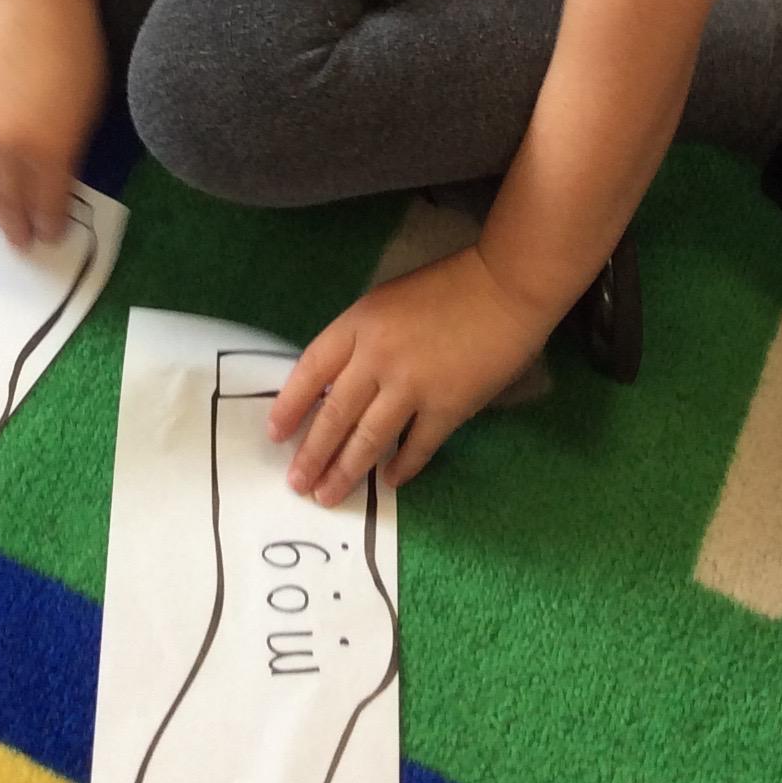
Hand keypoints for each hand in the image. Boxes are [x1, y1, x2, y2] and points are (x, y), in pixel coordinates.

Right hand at [0, 0, 104, 250]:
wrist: (32, 0)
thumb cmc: (75, 48)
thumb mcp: (89, 107)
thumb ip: (70, 150)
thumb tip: (57, 179)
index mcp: (46, 149)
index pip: (44, 205)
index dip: (47, 225)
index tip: (50, 237)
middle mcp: (3, 146)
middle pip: (5, 202)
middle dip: (14, 225)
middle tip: (20, 241)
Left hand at [266, 244, 556, 507]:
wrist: (506, 286)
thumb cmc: (447, 287)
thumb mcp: (388, 301)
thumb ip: (362, 340)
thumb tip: (337, 387)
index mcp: (359, 323)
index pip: (310, 369)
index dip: (289, 404)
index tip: (275, 434)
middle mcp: (378, 356)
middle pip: (334, 413)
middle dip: (312, 453)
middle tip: (296, 484)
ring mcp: (413, 385)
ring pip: (368, 438)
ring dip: (346, 471)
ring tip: (327, 496)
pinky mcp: (448, 407)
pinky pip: (417, 447)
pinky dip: (401, 468)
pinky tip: (389, 483)